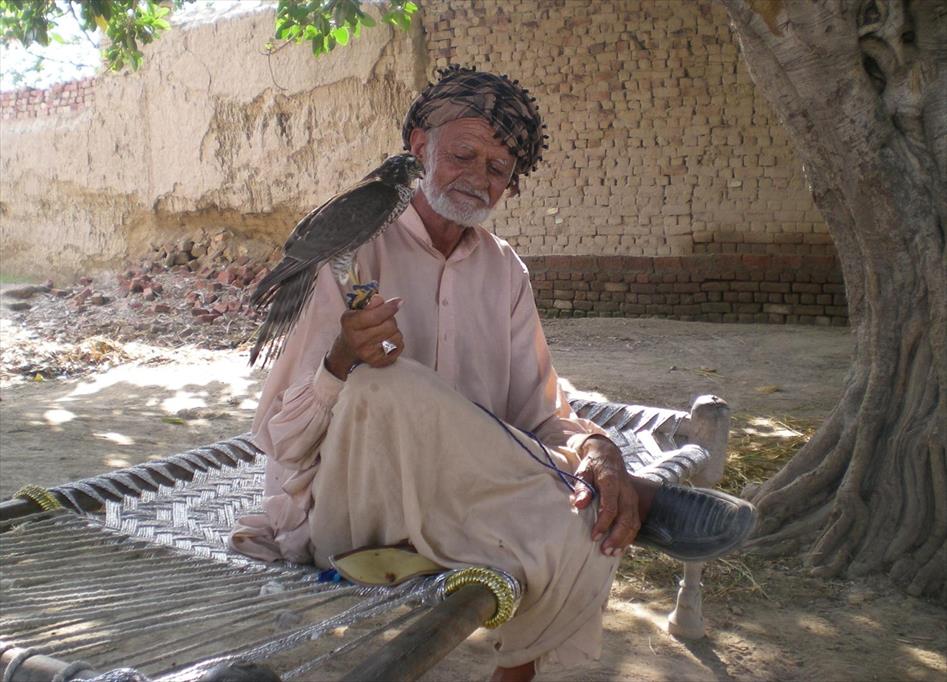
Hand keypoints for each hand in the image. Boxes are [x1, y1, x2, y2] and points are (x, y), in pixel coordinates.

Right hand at [325, 294, 403, 379]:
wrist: (348, 349)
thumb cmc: (354, 327)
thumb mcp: (356, 311)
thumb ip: (369, 304)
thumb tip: (379, 300)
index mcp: (350, 324)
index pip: (375, 316)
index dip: (389, 308)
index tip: (398, 302)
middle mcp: (358, 341)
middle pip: (389, 326)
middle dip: (390, 319)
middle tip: (384, 320)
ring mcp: (368, 354)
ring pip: (397, 336)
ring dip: (394, 331)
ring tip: (384, 330)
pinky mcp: (379, 362)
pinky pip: (399, 347)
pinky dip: (397, 341)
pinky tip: (387, 340)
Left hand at [572, 435, 640, 556]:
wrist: (608, 455)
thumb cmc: (592, 465)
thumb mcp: (583, 471)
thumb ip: (581, 487)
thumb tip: (579, 504)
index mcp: (612, 481)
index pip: (611, 506)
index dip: (603, 523)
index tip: (594, 536)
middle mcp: (625, 490)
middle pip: (626, 517)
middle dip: (617, 536)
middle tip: (605, 550)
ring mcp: (632, 496)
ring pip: (634, 522)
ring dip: (625, 539)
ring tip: (612, 553)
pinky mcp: (634, 502)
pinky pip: (636, 522)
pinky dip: (629, 536)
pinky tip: (620, 547)